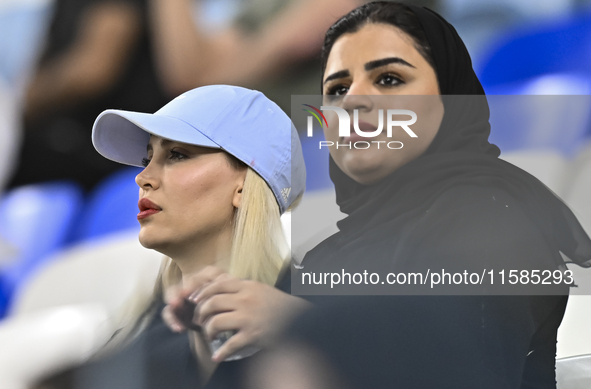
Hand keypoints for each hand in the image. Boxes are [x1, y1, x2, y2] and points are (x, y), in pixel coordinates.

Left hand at [162, 266, 309, 360]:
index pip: (218, 284)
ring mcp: (249, 317)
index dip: (203, 292)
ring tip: (209, 336)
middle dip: (201, 313)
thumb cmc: (281, 306)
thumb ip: (243, 289)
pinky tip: (218, 356)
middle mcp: (246, 299)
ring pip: (216, 321)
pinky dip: (221, 352)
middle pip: (212, 302)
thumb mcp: (261, 290)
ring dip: (208, 331)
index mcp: (248, 286)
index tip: (195, 300)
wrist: (300, 319)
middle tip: (199, 321)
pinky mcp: (253, 335)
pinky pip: (230, 345)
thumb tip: (222, 290)